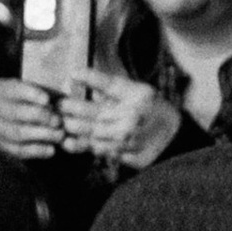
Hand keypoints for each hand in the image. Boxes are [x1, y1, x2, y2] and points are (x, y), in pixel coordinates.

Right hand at [0, 75, 64, 161]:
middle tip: (58, 121)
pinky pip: (17, 150)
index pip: (13, 89)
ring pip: (17, 133)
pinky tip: (51, 150)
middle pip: (16, 113)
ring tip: (59, 135)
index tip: (47, 100)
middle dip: (40, 116)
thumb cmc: (21, 102)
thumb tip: (62, 101)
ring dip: (42, 135)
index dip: (31, 94)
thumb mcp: (25, 91)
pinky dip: (37, 151)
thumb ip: (40, 93)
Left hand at [61, 72, 179, 170]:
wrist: (175, 138)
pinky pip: (99, 150)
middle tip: (56, 105)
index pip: (107, 84)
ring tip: (59, 123)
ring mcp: (129, 138)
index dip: (87, 78)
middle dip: (69, 108)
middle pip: (91, 111)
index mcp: (137, 96)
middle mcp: (133, 117)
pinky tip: (70, 142)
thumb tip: (75, 76)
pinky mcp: (127, 155)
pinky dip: (83, 145)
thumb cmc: (153, 110)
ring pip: (90, 133)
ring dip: (72, 129)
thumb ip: (108, 86)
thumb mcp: (137, 91)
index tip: (70, 75)